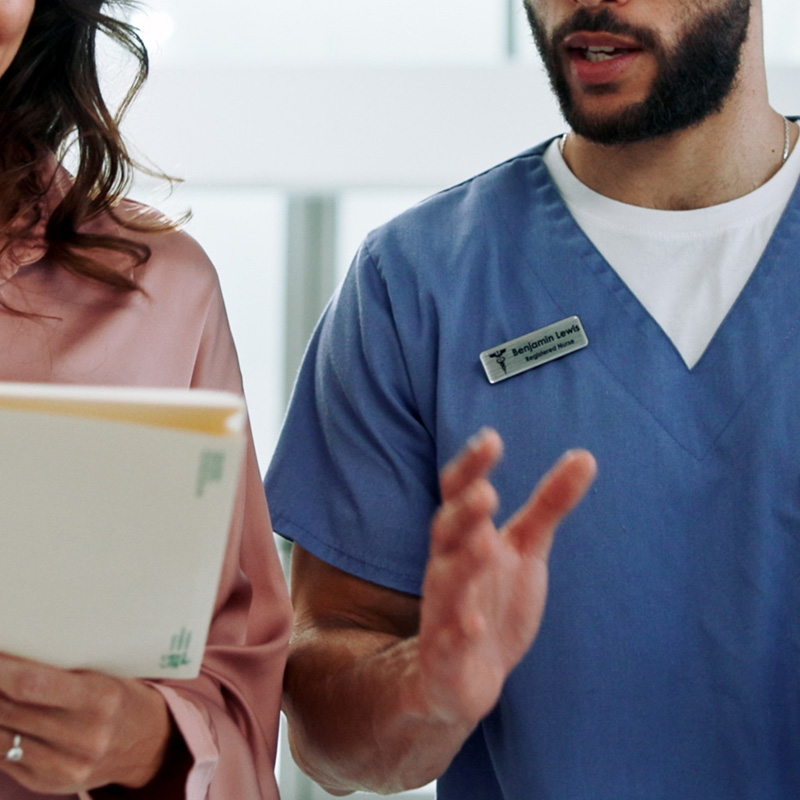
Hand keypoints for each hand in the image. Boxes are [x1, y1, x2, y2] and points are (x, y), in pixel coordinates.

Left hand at [0, 653, 172, 793]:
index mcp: (101, 699)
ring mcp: (65, 765)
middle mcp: (84, 736)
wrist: (145, 744)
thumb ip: (61, 673)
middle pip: (11, 710)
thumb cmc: (120, 699)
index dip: (1, 669)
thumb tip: (11, 659)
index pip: (33, 684)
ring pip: (1, 738)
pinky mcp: (47, 783)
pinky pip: (4, 759)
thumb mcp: (104, 678)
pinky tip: (0, 720)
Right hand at [418, 428, 595, 726]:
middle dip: (464, 513)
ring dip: (462, 565)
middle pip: (446, 533)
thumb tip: (586, 456)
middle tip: (488, 492)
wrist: (465, 674)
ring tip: (484, 544)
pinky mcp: (447, 656)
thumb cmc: (494, 599)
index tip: (492, 439)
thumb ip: (549, 504)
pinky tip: (473, 625)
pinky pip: (448, 643)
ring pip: (446, 584)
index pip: (458, 494)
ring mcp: (445, 612)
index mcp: (465, 538)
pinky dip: (458, 633)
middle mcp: (448, 569)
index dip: (470, 467)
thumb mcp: (526, 548)